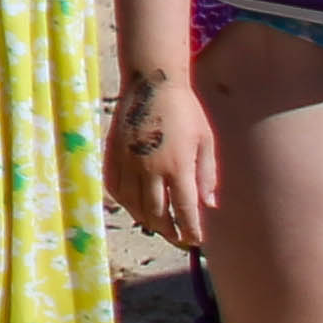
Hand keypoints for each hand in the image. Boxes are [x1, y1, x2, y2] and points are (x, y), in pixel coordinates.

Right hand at [111, 65, 218, 249]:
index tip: (196, 240)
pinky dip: (125, 203)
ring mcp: (128, 162)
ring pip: (134, 205)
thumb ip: (207, 175)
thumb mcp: (205, 141)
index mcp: (177, 165)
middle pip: (157, 214)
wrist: (152, 82)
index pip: (184, 210)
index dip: (191, 230)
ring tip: (159, 226)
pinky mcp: (114, 154)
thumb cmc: (185, 111)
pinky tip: (135, 207)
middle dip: (169, 232)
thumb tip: (209, 205)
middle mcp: (150, 167)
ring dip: (147, 221)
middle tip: (179, 238)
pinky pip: (116, 188)